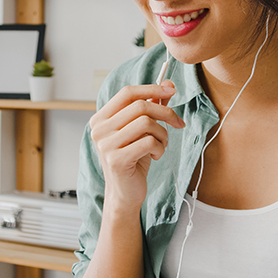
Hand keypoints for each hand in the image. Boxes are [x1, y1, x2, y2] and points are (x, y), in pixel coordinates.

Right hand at [89, 81, 184, 210]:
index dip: (151, 88)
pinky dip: (160, 148)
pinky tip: (155, 156)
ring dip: (162, 133)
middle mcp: (99, 129)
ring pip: (147, 123)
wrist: (125, 193)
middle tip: (178, 122)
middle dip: (165, 113)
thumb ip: (151, 107)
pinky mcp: (117, 160)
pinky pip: (149, 142)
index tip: (171, 90)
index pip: (127, 93)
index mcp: (101, 118)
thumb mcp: (142, 131)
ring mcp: (106, 145)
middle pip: (140, 106)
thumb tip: (168, 85)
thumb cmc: (133, 159)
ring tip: (161, 145)